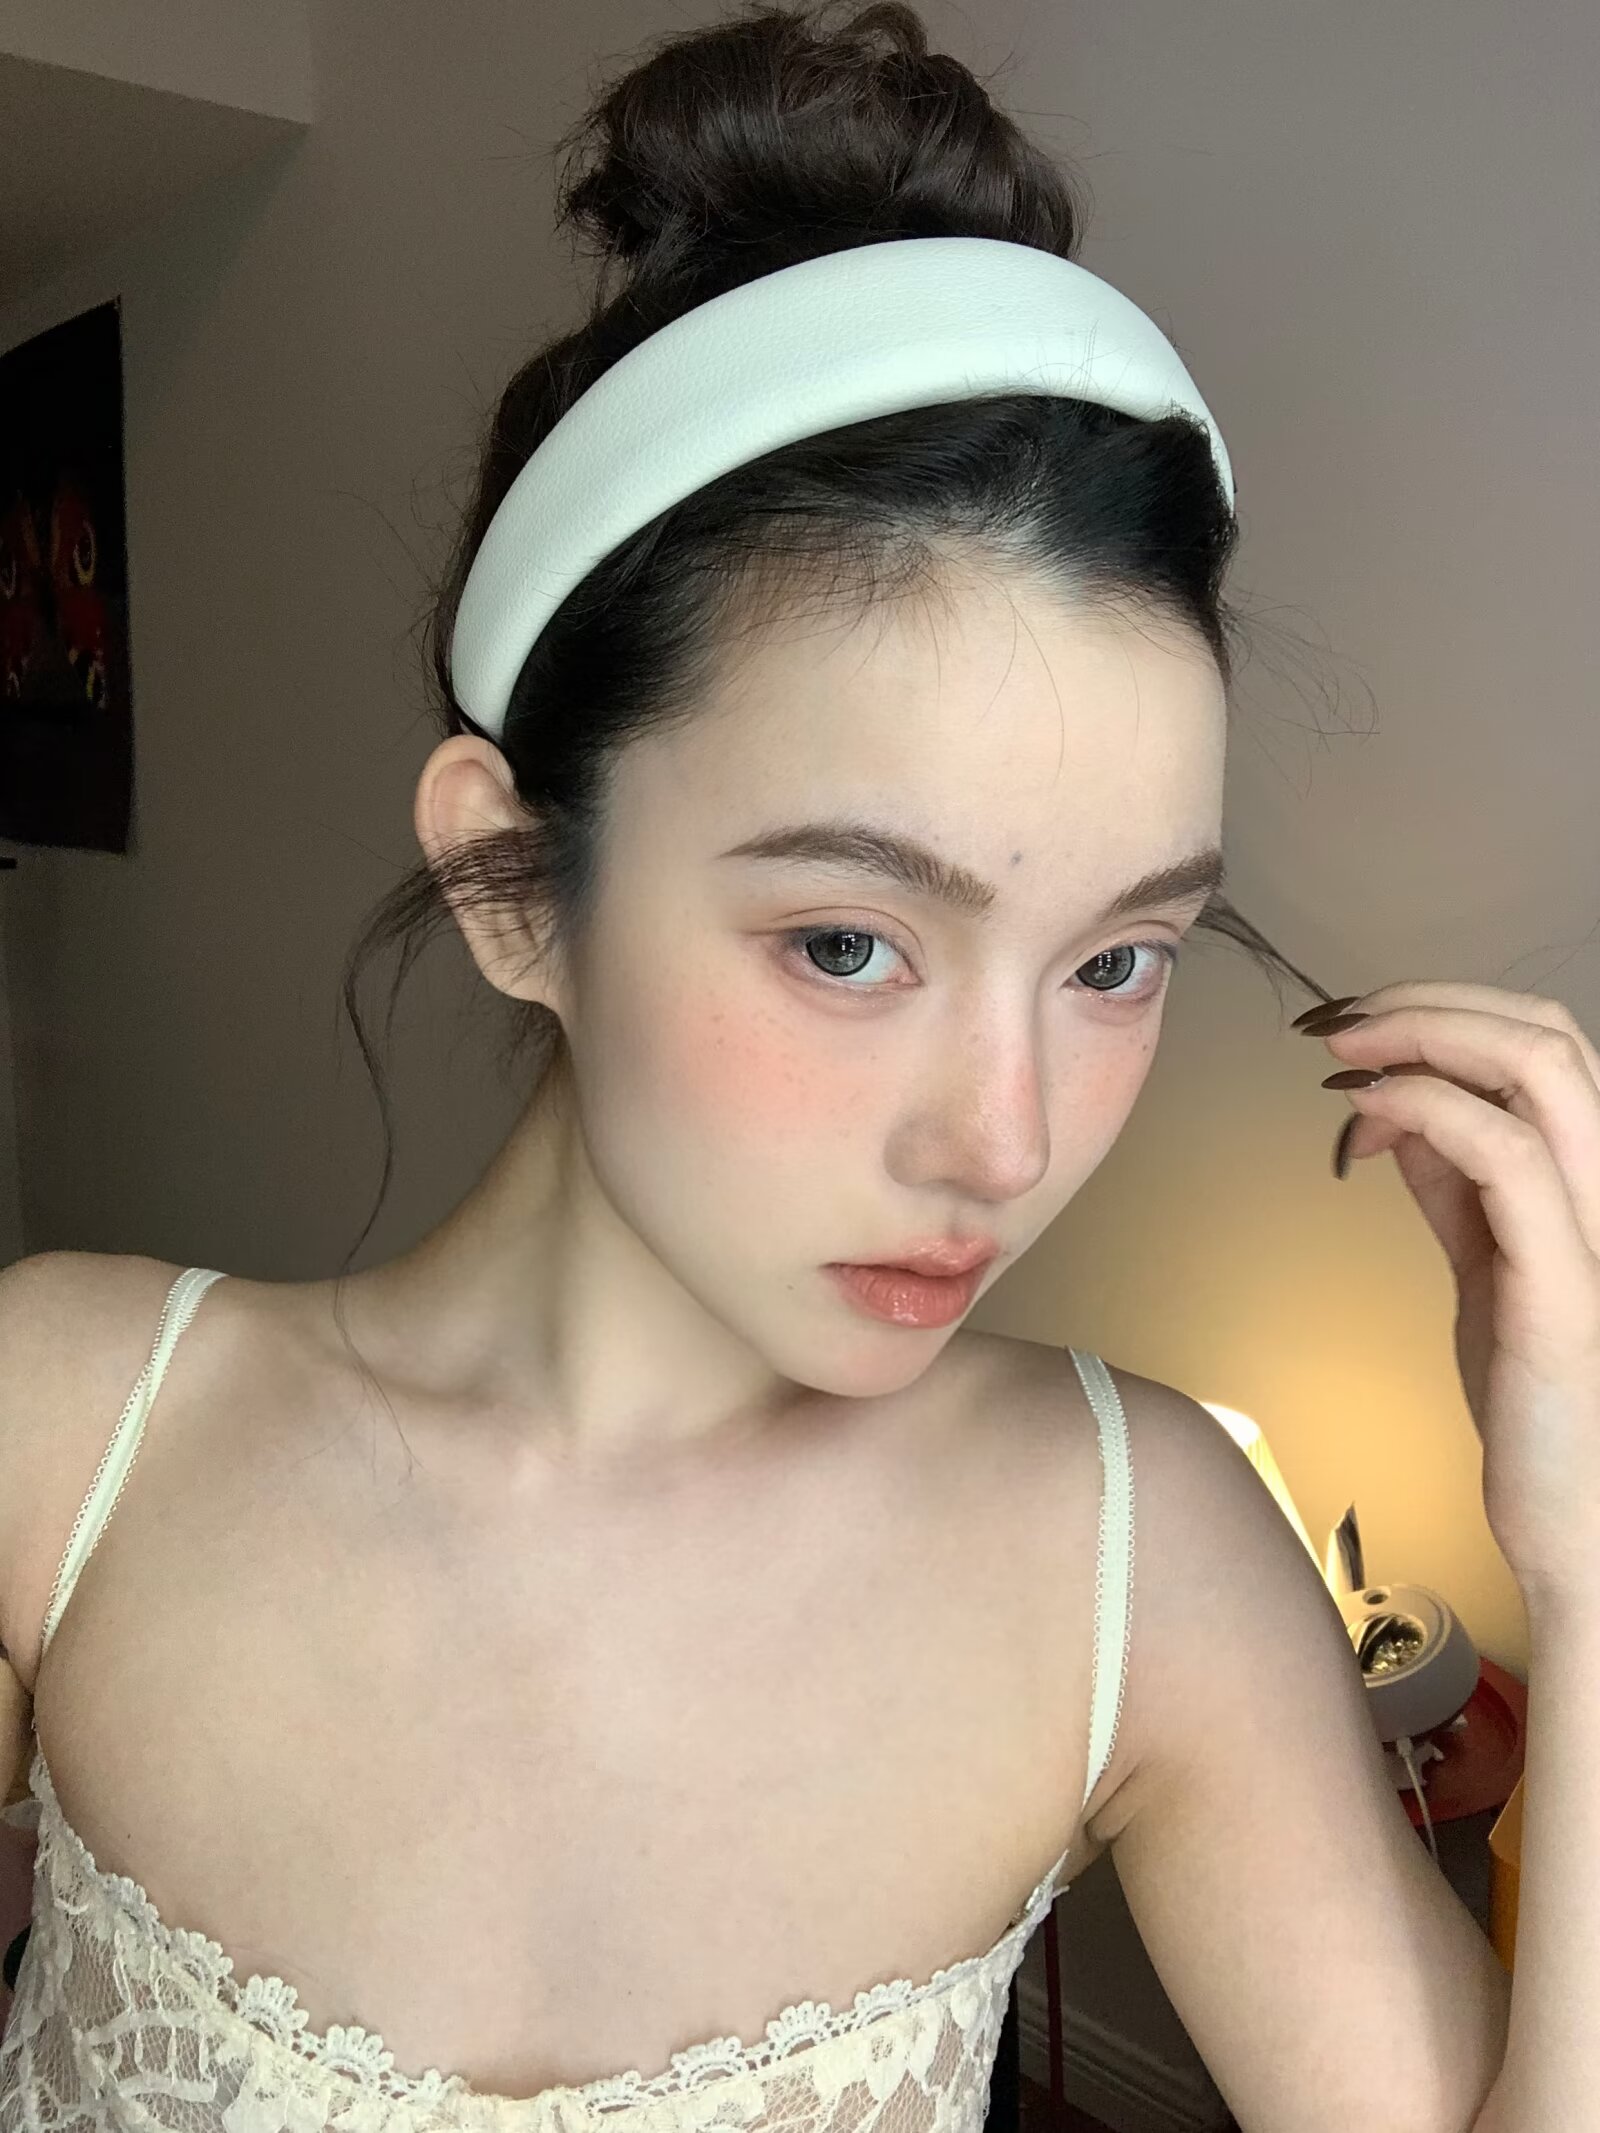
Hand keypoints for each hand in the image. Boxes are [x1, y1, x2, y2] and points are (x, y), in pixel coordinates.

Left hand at [1311, 980, 1599, 1607]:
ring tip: (1344, 1051)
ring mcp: (1599, 1225)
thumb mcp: (1487, 1267)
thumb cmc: (1537, 1400)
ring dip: (1424, 1034)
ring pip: (1539, 1066)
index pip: (1540, 1043)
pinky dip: (1426, 1108)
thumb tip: (1394, 1113)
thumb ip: (1454, 1187)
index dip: (1446, 1008)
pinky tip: (1366, 1118)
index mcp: (1592, 1176)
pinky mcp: (1565, 1279)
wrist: (1579, 1518)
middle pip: (1545, 1030)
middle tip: (1338, 1023)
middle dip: (1430, 1001)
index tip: (1355, 1025)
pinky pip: (1504, 1153)